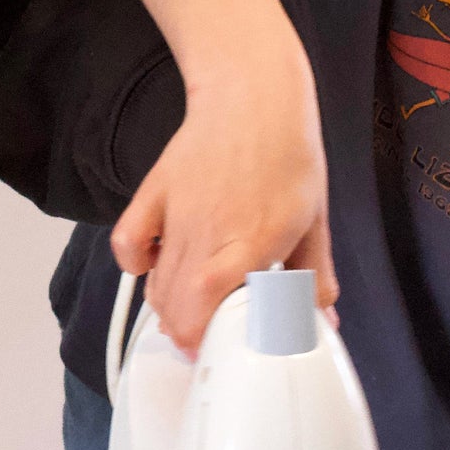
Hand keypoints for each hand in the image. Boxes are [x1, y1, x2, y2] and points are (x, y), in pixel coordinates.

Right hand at [111, 29, 331, 355]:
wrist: (253, 95)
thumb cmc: (287, 155)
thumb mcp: (314, 219)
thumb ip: (315, 275)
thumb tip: (322, 319)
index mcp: (252, 243)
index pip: (209, 309)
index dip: (211, 342)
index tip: (226, 353)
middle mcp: (209, 234)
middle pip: (177, 311)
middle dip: (190, 338)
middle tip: (207, 341)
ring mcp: (176, 216)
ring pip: (156, 288)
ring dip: (170, 311)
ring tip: (191, 311)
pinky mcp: (153, 197)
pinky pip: (127, 245)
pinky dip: (135, 266)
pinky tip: (153, 268)